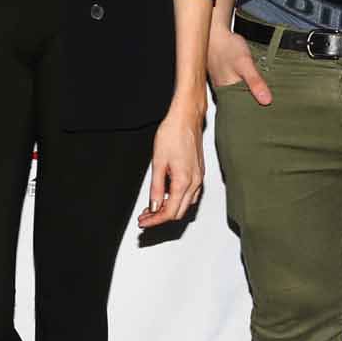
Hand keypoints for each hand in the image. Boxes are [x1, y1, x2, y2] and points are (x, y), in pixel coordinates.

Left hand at [137, 104, 203, 227]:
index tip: (143, 222)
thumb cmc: (173, 134)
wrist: (186, 118)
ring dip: (168, 209)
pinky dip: (176, 200)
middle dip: (160, 217)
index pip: (170, 211)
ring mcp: (198, 179)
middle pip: (178, 212)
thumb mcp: (158, 162)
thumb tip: (154, 205)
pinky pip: (188, 195)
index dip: (154, 220)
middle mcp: (194, 183)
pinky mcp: (198, 174)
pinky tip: (165, 197)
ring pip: (184, 205)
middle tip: (144, 217)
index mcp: (184, 181)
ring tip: (151, 209)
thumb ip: (156, 187)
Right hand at [207, 26, 271, 105]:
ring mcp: (223, 83)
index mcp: (227, 92)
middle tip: (270, 107)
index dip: (255, 112)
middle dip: (254, 106)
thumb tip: (266, 101)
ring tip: (264, 97)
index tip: (269, 114)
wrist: (215, 32)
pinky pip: (236, 87)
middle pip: (241, 104)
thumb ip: (255, 82)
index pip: (242, 109)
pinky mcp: (224, 77)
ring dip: (250, 96)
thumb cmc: (227, 46)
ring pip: (239, 95)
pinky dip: (245, 87)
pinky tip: (253, 83)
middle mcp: (223, 90)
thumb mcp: (245, 63)